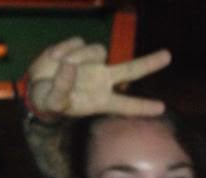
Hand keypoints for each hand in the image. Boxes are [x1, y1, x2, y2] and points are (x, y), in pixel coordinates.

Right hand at [27, 37, 170, 119]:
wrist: (37, 87)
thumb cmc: (49, 101)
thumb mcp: (53, 102)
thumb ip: (61, 89)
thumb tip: (69, 66)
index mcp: (101, 100)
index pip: (126, 105)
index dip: (143, 107)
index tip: (162, 108)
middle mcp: (102, 80)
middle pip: (131, 70)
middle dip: (150, 63)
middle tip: (168, 56)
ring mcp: (93, 63)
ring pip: (97, 50)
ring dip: (78, 56)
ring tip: (60, 65)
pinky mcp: (80, 49)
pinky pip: (78, 42)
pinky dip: (64, 49)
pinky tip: (54, 58)